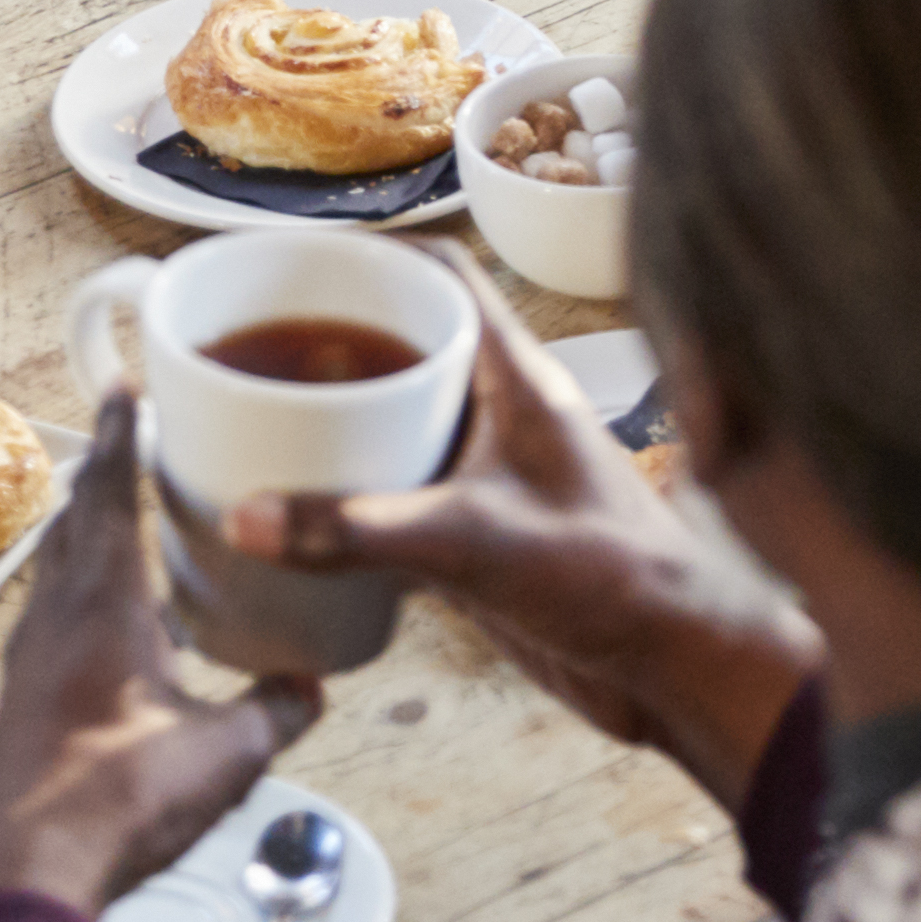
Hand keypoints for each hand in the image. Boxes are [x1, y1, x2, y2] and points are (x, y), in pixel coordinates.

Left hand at [0, 394, 322, 913]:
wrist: (26, 870)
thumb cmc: (111, 802)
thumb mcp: (224, 755)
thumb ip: (276, 711)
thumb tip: (309, 688)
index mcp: (102, 605)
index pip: (108, 494)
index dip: (119, 436)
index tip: (121, 388)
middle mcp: (54, 620)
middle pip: (72, 521)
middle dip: (98, 472)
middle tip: (121, 437)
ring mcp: (28, 662)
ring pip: (53, 570)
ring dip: (80, 531)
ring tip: (110, 516)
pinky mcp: (20, 703)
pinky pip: (47, 619)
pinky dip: (74, 591)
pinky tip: (101, 623)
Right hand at [227, 275, 821, 806]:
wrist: (674, 664)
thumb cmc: (615, 578)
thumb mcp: (475, 542)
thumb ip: (361, 530)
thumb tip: (246, 517)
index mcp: (518, 379)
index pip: (444, 279)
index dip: (371, 256)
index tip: (293, 260)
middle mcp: (503, 415)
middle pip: (410, 348)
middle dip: (333, 344)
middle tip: (248, 349)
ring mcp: (491, 476)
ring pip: (401, 424)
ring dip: (339, 423)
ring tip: (254, 424)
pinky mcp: (479, 537)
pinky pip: (402, 496)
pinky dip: (353, 497)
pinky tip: (298, 516)